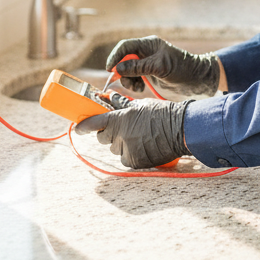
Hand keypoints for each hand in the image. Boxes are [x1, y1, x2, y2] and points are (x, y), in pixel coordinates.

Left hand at [75, 99, 189, 168]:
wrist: (181, 129)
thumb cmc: (162, 113)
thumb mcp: (140, 105)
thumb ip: (121, 105)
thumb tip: (108, 97)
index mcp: (120, 118)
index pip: (94, 123)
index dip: (83, 127)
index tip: (78, 128)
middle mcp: (120, 135)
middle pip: (103, 138)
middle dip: (109, 133)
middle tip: (122, 128)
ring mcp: (127, 150)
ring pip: (115, 149)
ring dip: (121, 144)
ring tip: (138, 136)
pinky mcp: (135, 162)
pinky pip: (125, 159)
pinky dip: (131, 154)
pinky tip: (143, 147)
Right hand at [107, 36, 219, 97]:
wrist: (197, 81)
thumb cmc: (182, 68)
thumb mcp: (160, 66)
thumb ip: (139, 67)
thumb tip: (118, 69)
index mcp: (149, 44)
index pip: (125, 46)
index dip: (115, 56)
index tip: (110, 69)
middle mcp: (145, 53)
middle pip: (123, 59)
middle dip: (121, 71)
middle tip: (122, 82)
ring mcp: (146, 64)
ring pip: (127, 71)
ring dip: (127, 80)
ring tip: (137, 88)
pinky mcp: (148, 75)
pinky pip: (133, 79)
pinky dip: (133, 85)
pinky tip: (141, 89)